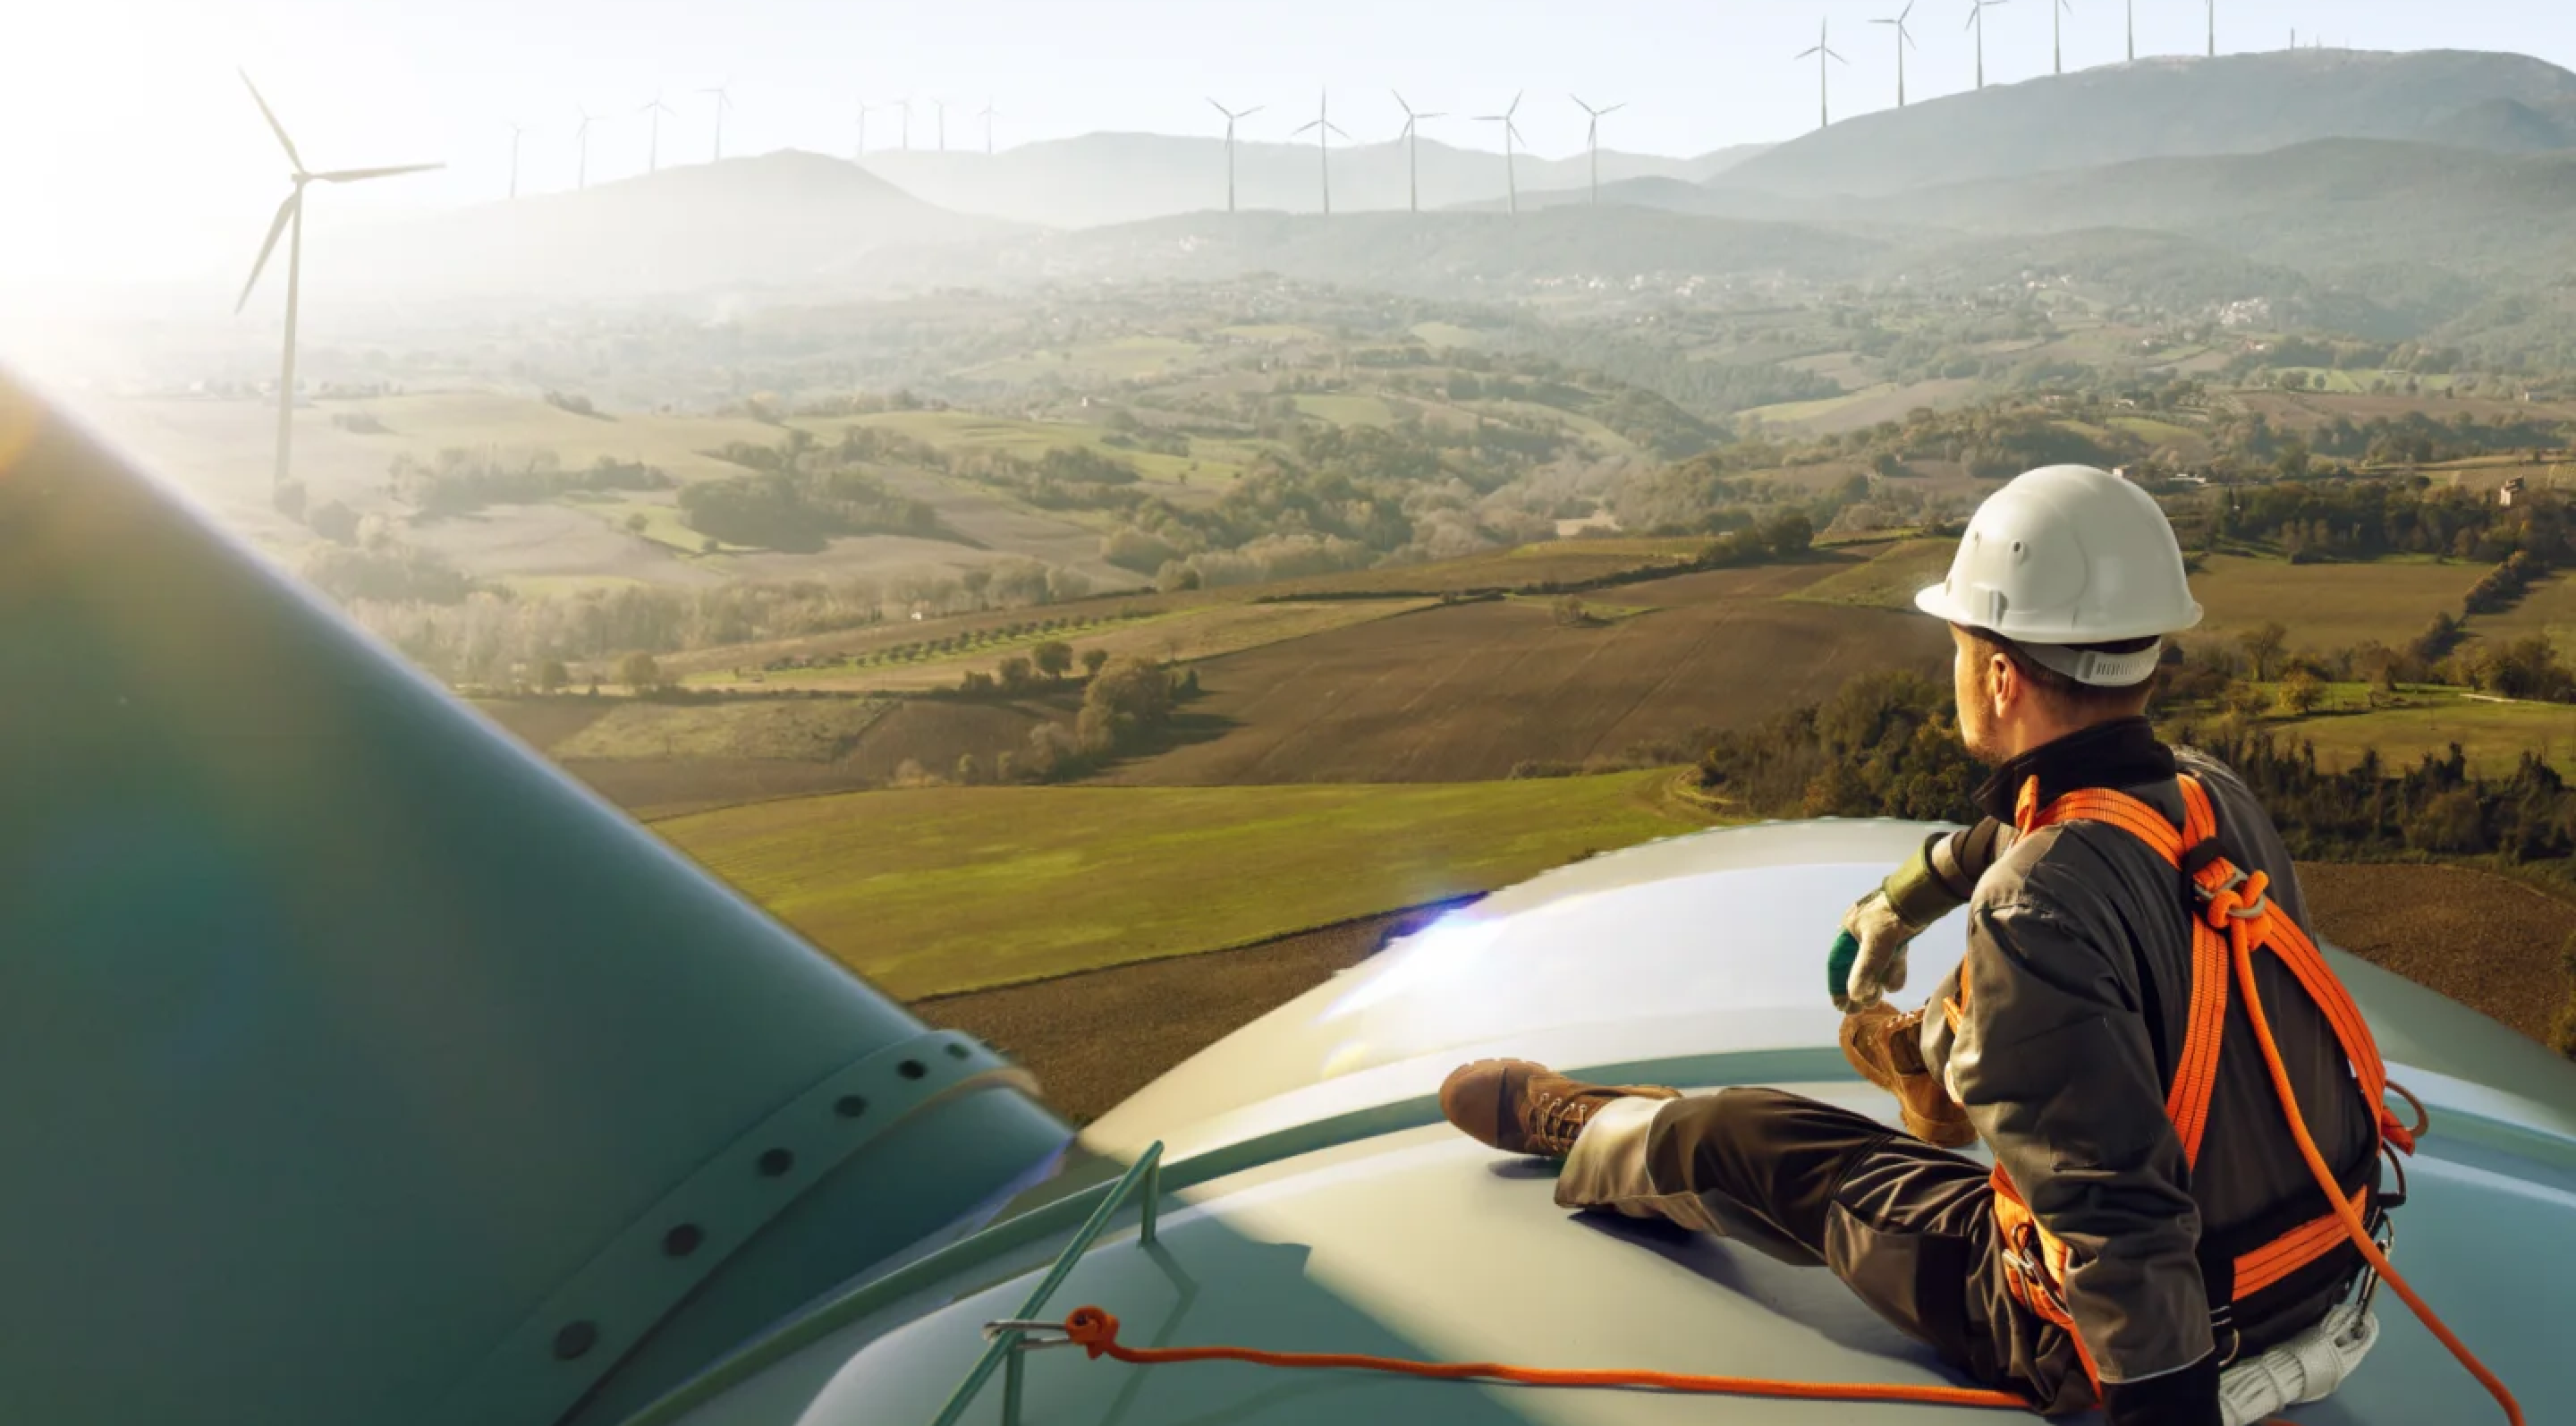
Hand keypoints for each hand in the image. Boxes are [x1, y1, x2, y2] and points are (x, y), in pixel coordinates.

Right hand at [1832, 888, 1914, 1012]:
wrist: (1923, 895)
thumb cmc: (1893, 916)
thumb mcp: (1877, 944)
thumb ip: (1865, 970)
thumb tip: (1857, 997)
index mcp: (1848, 931)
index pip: (1837, 964)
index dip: (1838, 986)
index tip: (1842, 1007)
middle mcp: (1861, 934)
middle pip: (1856, 968)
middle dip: (1861, 988)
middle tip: (1864, 1007)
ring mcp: (1880, 937)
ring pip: (1876, 966)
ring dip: (1880, 981)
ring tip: (1882, 992)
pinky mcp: (1897, 937)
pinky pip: (1891, 960)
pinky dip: (1894, 972)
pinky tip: (1896, 980)